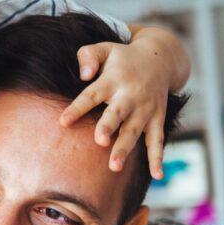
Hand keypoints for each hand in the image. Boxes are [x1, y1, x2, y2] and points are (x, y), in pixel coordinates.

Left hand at [58, 39, 173, 179]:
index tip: (63, 122)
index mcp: (113, 80)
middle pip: (117, 114)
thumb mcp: (104, 48)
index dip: (77, 108)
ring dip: (125, 148)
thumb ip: (87, 56)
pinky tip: (157, 176)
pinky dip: (158, 158)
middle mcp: (130, 96)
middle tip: (100, 141)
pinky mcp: (157, 118)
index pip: (91, 95)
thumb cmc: (122, 57)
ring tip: (114, 166)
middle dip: (109, 127)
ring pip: (134, 131)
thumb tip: (83, 75)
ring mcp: (145, 109)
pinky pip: (158, 140)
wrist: (161, 58)